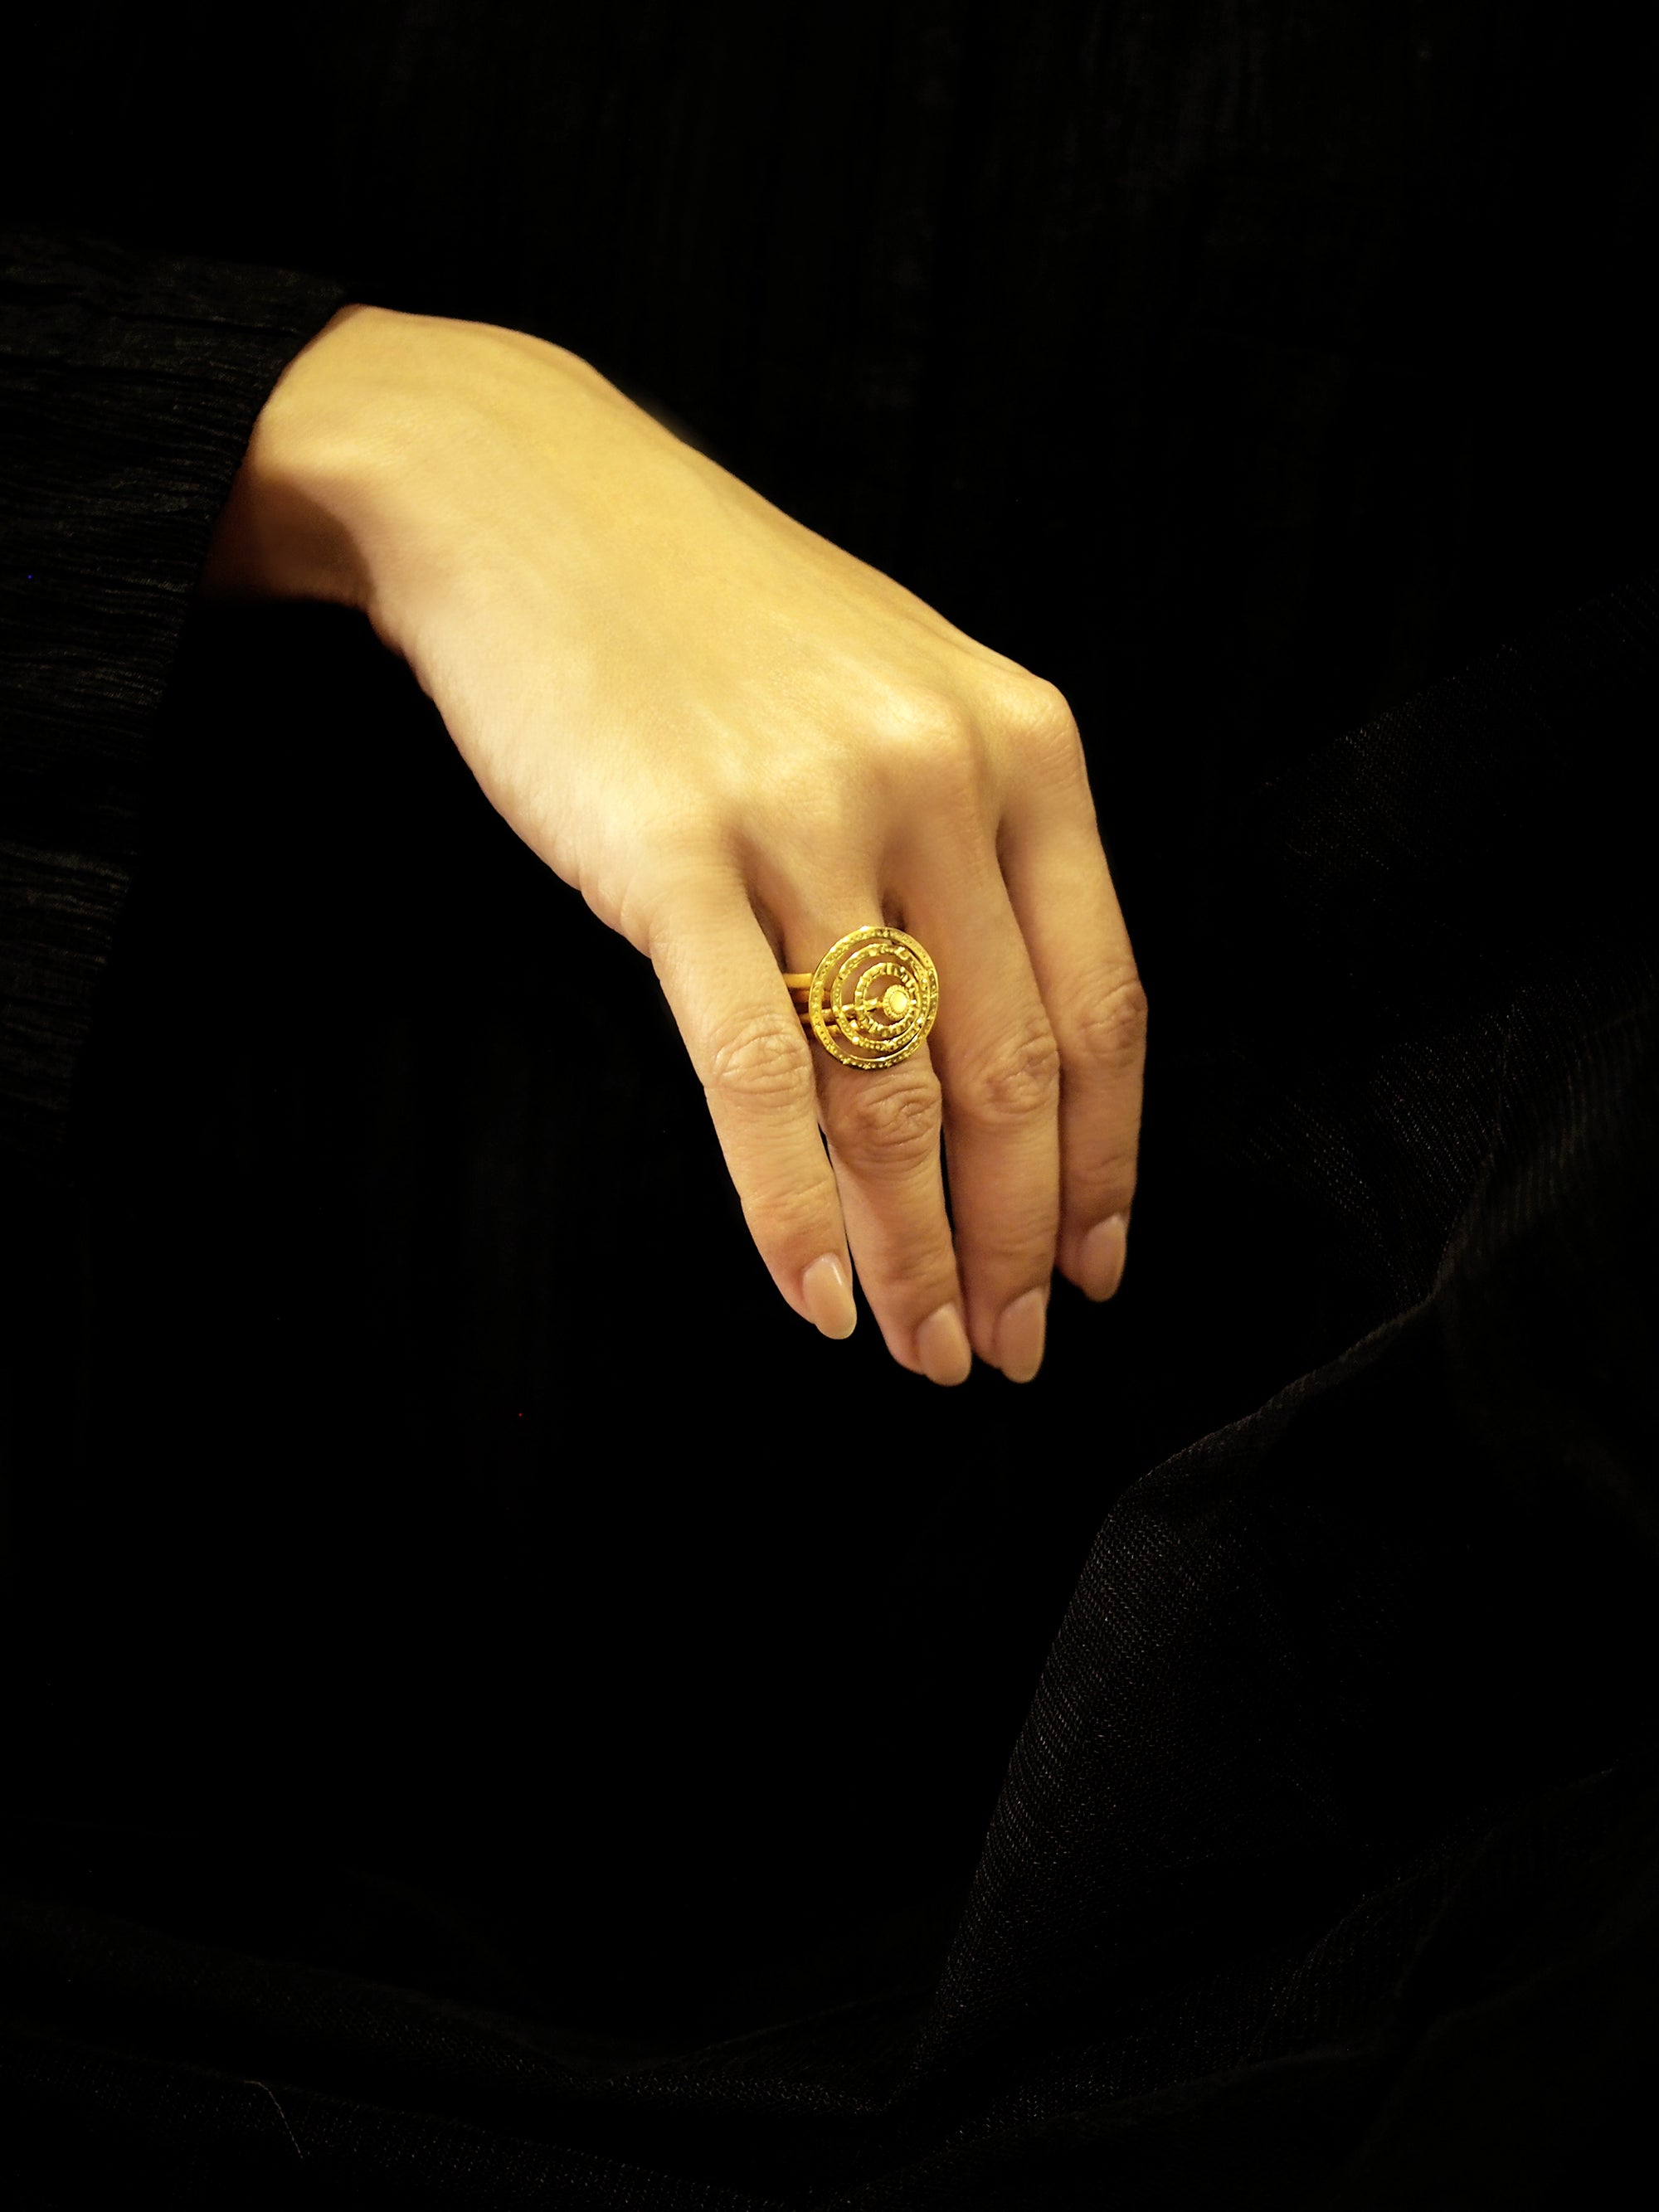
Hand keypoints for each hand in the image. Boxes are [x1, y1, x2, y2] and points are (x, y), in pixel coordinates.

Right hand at [202, 305, 1144, 1382]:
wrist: (527, 502)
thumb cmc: (716, 621)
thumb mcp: (899, 699)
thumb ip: (973, 851)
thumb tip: (999, 1065)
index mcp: (1024, 746)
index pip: (1104, 1004)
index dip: (1107, 1163)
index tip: (1099, 1268)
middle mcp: (940, 779)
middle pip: (1012, 1070)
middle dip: (1022, 1241)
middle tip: (1008, 1351)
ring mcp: (807, 815)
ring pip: (893, 1092)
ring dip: (918, 1253)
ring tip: (924, 1352)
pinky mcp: (672, 856)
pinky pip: (757, 1074)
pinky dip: (790, 1211)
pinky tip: (814, 1298)